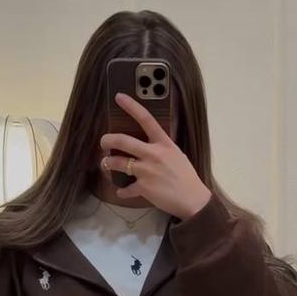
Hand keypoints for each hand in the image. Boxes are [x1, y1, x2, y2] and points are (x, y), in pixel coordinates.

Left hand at [99, 92, 211, 220]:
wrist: (193, 199)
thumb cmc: (186, 176)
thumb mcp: (176, 155)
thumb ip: (161, 148)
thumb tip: (148, 144)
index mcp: (163, 143)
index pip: (146, 119)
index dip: (131, 106)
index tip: (119, 97)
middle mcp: (153, 154)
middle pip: (123, 141)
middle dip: (108, 140)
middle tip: (103, 142)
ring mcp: (147, 171)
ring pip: (118, 163)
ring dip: (107, 163)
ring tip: (106, 164)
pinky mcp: (144, 188)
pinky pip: (126, 189)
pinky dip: (122, 191)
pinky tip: (121, 191)